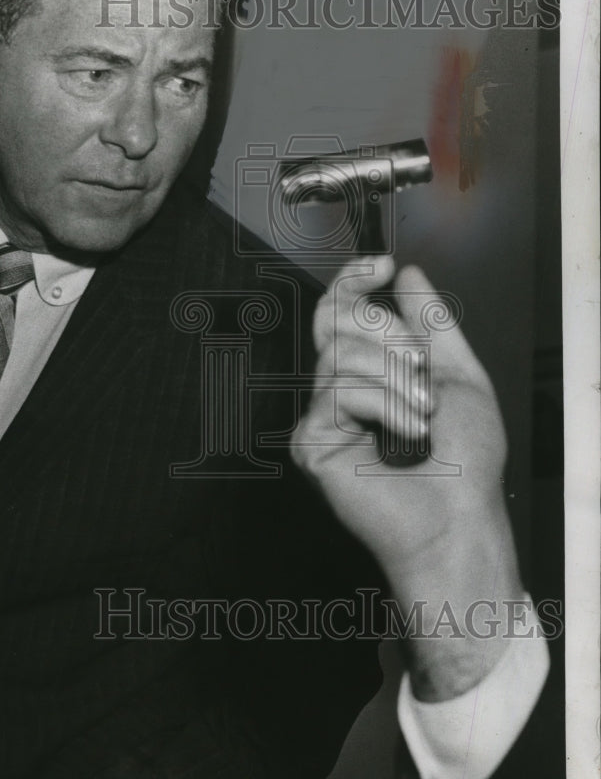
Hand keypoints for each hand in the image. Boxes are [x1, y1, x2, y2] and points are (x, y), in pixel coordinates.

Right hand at [291, 256, 523, 698]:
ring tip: (422, 410)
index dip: (353, 280)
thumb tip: (408, 277)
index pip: (343, 311)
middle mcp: (343, 388)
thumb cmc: (465, 459)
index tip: (380, 265)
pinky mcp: (313, 440)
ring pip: (340, 353)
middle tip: (420, 368)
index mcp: (372, 370)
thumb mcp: (459, 373)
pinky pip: (339, 391)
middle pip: (334, 320)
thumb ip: (431, 321)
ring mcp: (325, 414)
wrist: (459, 513)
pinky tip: (406, 430)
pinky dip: (384, 404)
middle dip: (387, 333)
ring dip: (395, 377)